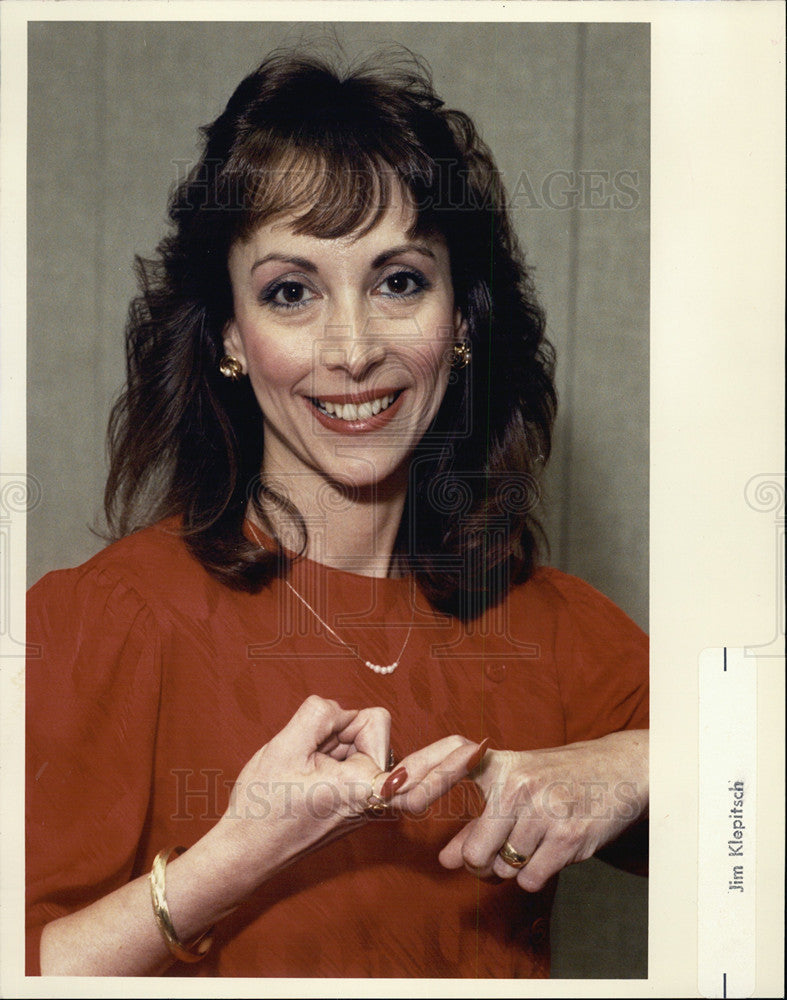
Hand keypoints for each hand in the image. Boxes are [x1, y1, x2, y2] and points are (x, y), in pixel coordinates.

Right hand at [215, 695, 482, 895]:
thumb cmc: (262, 806)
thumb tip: (342, 713)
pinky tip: (311, 759)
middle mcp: (372, 800)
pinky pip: (354, 755)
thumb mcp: (283, 747)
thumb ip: (321, 715)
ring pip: (361, 739)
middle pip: (375, 731)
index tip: (478, 748)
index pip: (416, 774)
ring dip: (332, 740)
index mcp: (360, 792)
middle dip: (347, 730)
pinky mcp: (356, 799)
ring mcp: (365, 801)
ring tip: (299, 766)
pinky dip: (334, 749)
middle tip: (312, 748)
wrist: (244, 851)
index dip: (448, 763)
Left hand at [437, 730, 647, 890]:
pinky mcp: (568, 836)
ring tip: (530, 840)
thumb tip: (447, 860)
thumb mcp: (515, 786)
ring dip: (511, 866)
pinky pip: (530, 878)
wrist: (616, 771)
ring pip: (503, 867)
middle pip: (476, 850)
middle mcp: (518, 783)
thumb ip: (477, 821)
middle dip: (480, 863)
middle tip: (494, 851)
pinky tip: (548, 850)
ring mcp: (544, 809)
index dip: (424, 775)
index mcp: (499, 763)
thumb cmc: (555, 778)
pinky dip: (534, 874)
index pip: (452, 756)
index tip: (402, 797)